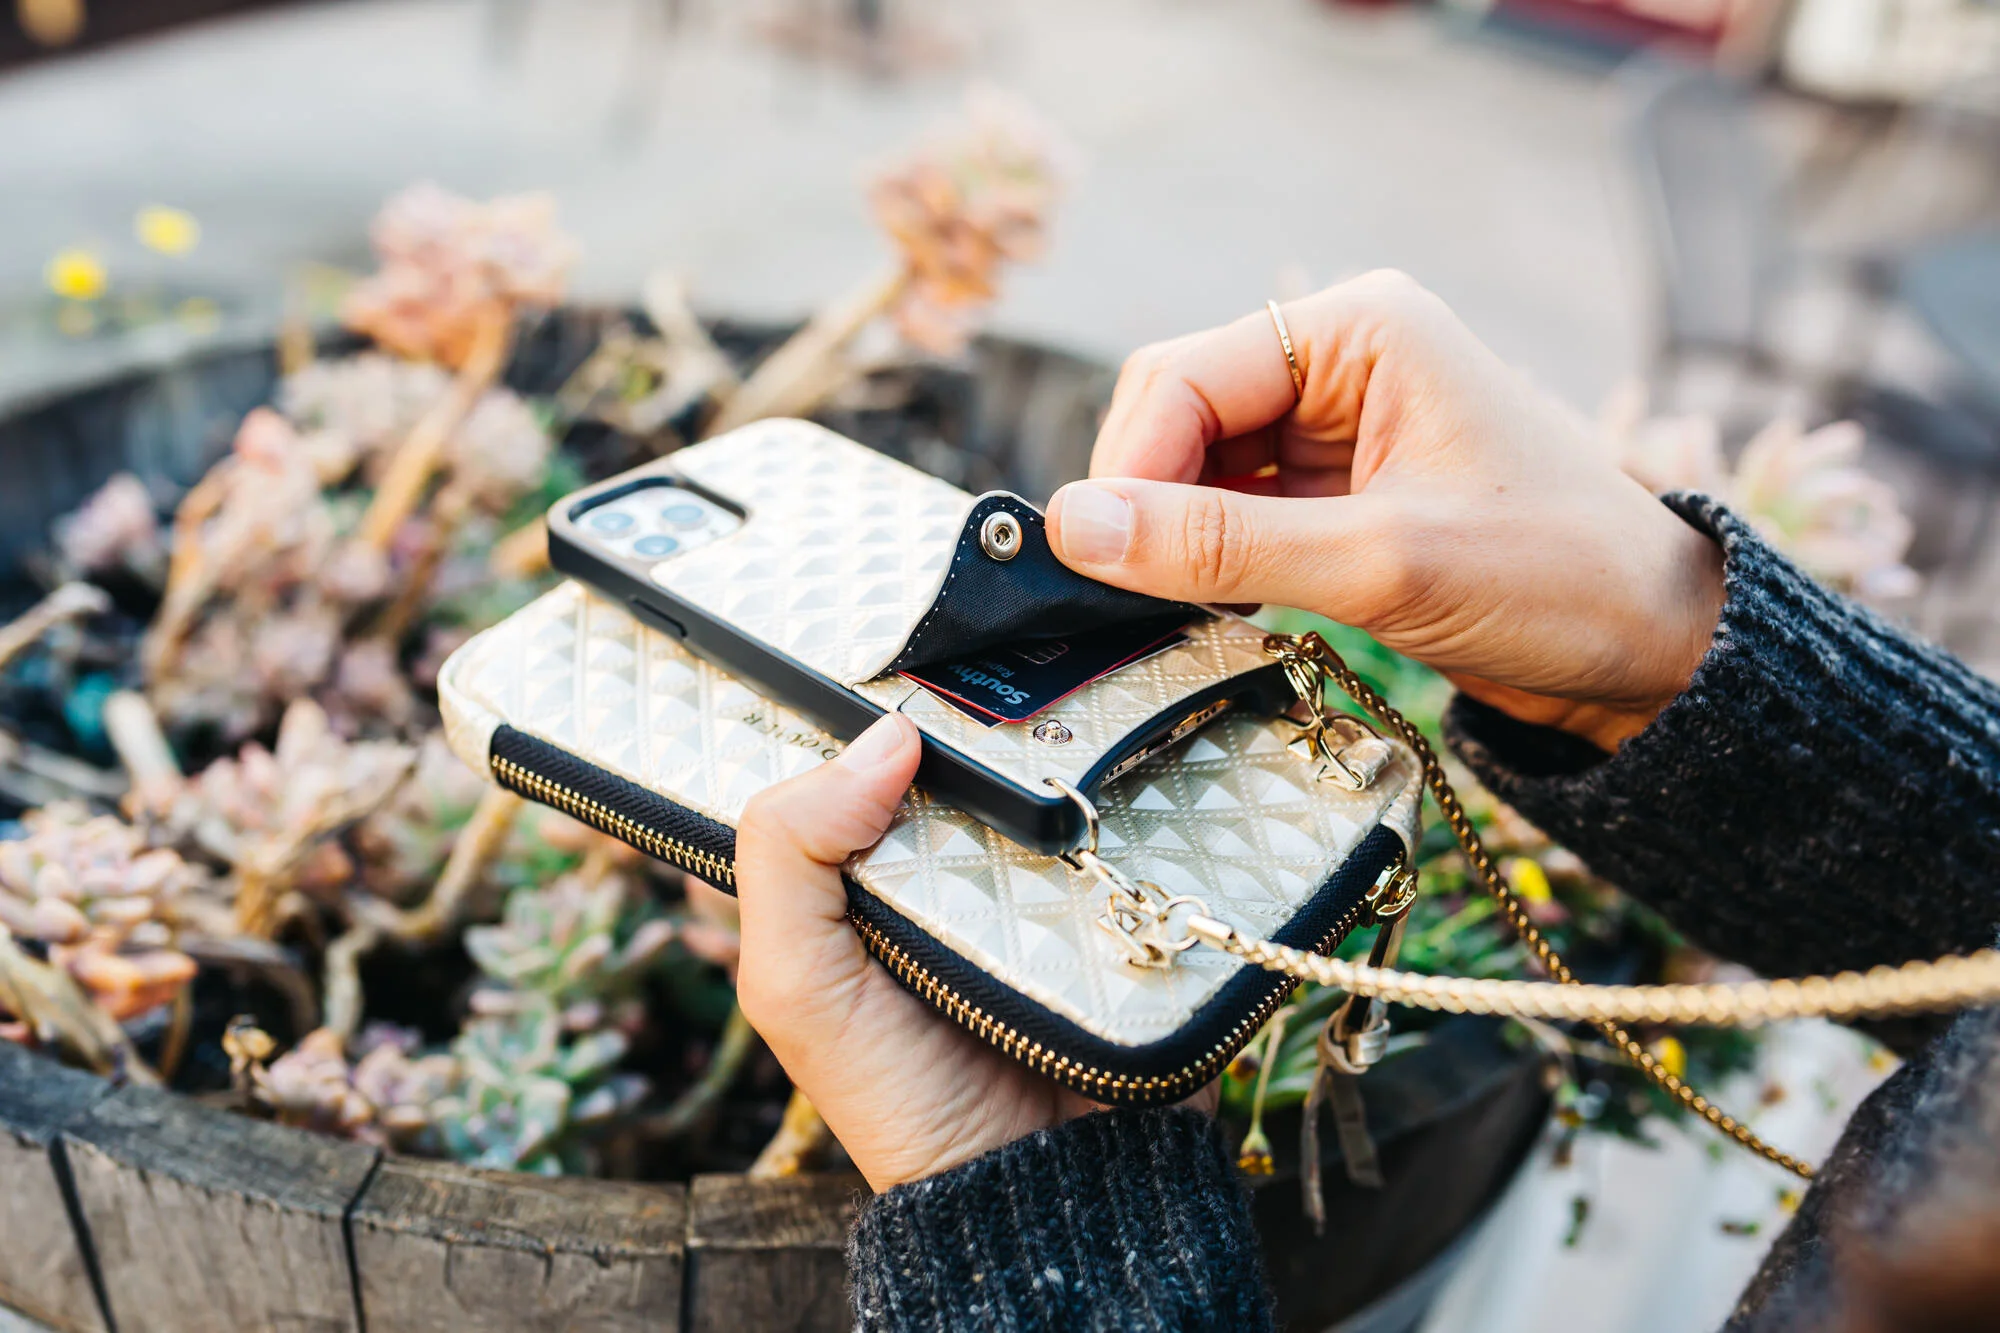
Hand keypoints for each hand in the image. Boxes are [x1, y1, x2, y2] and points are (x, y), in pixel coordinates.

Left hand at [734, 713, 1096, 1190]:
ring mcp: (1045, 870)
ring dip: (1064, 749)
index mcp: (865, 869)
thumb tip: (884, 738)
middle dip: (976, 714)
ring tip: (1062, 721)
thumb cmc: (902, 1095)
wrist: (1048, 1183)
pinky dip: (1134, 796)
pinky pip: (1136, 817)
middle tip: (988, 680)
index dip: (872, 705)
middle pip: (968, 747)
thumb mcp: (798, 982)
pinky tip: (1126, 771)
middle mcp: (954, 858)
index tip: (894, 666)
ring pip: (1056, 769)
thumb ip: (787, 855)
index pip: (861, 753)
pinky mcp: (1122, 888)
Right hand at [1045, 271, 1724, 752]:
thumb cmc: (1558, 579)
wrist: (1656, 648)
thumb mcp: (1381, 562)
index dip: (1128, 467)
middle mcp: (1341, 360)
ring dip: (1174, 532)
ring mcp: (1339, 426)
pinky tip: (1212, 606)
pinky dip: (1209, 556)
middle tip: (1133, 591)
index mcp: (1361, 329)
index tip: (1099, 558)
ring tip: (1176, 606)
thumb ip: (1221, 543)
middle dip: (1144, 497)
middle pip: (1178, 413)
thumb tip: (1077, 529)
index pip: (1186, 376)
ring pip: (1197, 466)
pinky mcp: (1340, 489)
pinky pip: (1234, 509)